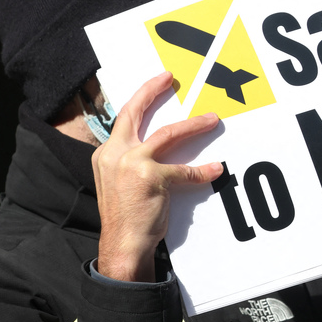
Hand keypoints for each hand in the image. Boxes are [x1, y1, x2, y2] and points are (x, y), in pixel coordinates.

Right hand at [92, 72, 223, 281]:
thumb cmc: (124, 217)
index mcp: (106, 153)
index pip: (124, 118)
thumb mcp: (117, 182)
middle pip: (136, 112)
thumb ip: (130, 161)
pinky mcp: (151, 177)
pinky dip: (203, 170)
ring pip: (169, 134)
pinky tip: (215, 169)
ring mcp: (132, 164)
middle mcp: (115, 153)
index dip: (141, 98)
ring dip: (194, 125)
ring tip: (212, 119)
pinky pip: (184, 170)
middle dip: (153, 90)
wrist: (122, 243)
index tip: (157, 84)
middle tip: (171, 78)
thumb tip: (155, 148)